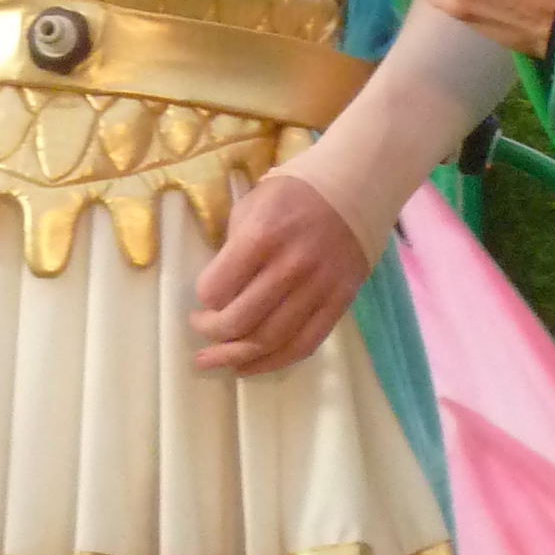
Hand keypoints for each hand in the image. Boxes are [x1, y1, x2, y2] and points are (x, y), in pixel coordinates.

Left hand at [190, 172, 372, 376]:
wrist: (354, 189)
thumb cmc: (291, 195)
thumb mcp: (250, 207)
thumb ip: (231, 250)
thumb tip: (215, 294)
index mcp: (262, 237)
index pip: (216, 288)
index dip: (202, 301)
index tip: (200, 302)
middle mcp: (290, 266)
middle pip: (240, 320)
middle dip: (213, 333)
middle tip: (202, 331)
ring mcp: (318, 287)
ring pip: (270, 340)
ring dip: (236, 356)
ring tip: (216, 360)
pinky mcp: (339, 302)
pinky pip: (304, 344)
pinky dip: (273, 362)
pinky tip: (250, 365)